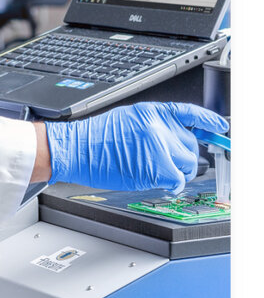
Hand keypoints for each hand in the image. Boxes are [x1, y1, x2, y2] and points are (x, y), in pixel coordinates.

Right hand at [45, 101, 228, 192]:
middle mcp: (158, 126)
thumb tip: (170, 140)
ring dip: (178, 173)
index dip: (208, 120)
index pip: (189, 113)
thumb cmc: (94, 139)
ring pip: (187, 163)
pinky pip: (177, 180)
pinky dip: (171, 185)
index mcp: (151, 112)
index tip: (221, 126)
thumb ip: (152, 126)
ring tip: (159, 174)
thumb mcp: (127, 120)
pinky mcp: (156, 167)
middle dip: (183, 158)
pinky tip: (158, 182)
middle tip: (169, 166)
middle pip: (190, 145)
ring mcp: (159, 146)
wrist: (77, 149)